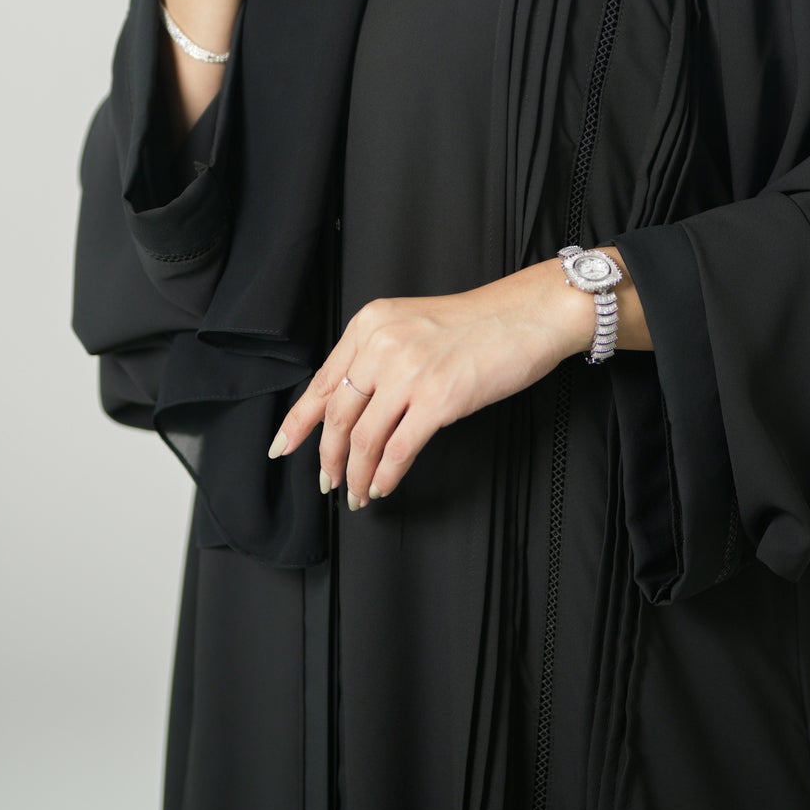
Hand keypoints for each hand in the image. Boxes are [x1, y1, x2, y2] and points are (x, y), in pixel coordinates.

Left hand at [267, 260, 595, 508]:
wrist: (525, 316)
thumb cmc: (477, 324)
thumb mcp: (412, 326)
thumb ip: (379, 356)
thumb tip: (354, 407)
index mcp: (371, 323)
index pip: (323, 380)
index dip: (299, 420)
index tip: (283, 446)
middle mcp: (382, 344)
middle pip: (337, 413)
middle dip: (327, 456)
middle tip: (327, 481)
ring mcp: (409, 371)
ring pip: (363, 437)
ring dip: (356, 474)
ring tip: (358, 494)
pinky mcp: (439, 398)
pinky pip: (398, 449)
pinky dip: (385, 475)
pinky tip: (383, 487)